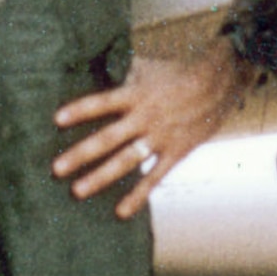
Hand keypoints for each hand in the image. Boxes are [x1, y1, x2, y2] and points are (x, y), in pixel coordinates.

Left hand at [53, 42, 251, 217]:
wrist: (220, 81)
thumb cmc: (179, 72)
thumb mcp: (149, 67)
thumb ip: (123, 73)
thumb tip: (96, 63)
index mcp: (136, 94)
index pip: (103, 102)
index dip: (80, 110)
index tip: (56, 120)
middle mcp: (145, 117)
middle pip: (108, 138)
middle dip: (81, 154)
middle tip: (56, 169)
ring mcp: (160, 137)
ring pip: (126, 161)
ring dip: (101, 176)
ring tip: (77, 191)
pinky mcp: (175, 152)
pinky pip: (154, 177)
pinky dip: (138, 195)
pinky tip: (121, 211)